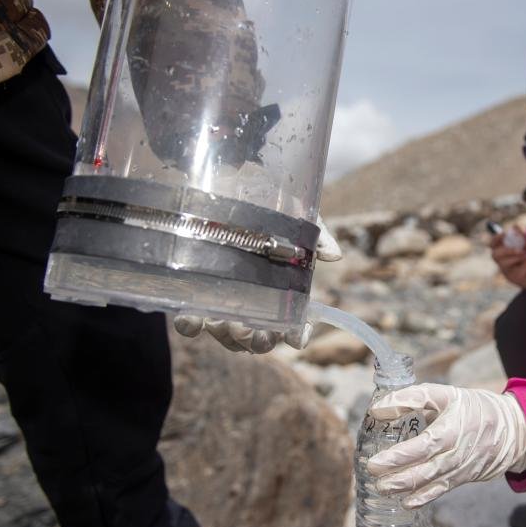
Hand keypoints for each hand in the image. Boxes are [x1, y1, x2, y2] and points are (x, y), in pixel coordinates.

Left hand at [173, 215, 341, 352]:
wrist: (226, 184)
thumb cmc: (267, 205)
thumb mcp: (296, 219)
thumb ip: (316, 238)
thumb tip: (335, 255)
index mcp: (280, 292)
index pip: (293, 325)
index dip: (298, 334)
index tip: (299, 337)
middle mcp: (252, 302)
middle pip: (257, 339)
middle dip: (259, 342)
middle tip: (257, 333)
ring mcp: (222, 301)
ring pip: (226, 336)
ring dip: (228, 336)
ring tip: (228, 322)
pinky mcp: (193, 293)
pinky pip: (190, 322)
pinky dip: (191, 325)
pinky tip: (192, 318)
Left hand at [366, 384, 525, 507]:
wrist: (512, 430)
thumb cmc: (474, 408)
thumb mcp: (446, 394)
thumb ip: (411, 398)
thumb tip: (378, 409)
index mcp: (453, 429)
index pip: (424, 446)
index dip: (400, 456)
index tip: (376, 460)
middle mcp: (458, 453)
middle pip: (425, 469)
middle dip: (397, 475)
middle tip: (373, 474)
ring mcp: (461, 469)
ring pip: (431, 482)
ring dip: (405, 488)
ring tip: (382, 489)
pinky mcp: (463, 478)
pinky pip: (442, 490)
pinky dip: (424, 498)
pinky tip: (406, 502)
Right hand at [489, 226, 525, 288]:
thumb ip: (523, 238)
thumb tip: (514, 227)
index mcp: (506, 254)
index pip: (493, 245)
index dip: (495, 239)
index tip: (503, 234)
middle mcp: (504, 264)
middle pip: (495, 255)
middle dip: (507, 250)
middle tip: (521, 250)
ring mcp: (509, 273)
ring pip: (507, 262)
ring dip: (522, 256)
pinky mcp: (516, 279)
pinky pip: (522, 267)